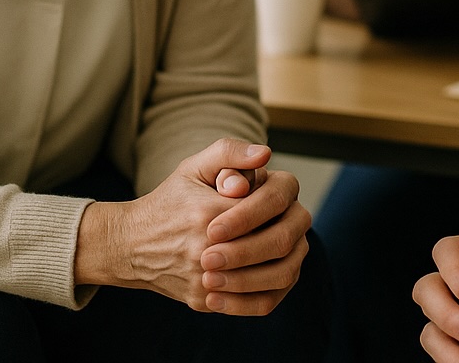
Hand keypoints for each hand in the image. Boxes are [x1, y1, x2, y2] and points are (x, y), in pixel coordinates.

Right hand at [74, 139, 307, 314]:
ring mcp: (206, 281)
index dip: (273, 201)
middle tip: (279, 223)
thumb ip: (230, 153)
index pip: (268, 206)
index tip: (266, 198)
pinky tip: (265, 269)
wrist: (130, 245)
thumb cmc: (169, 202)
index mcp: (208, 212)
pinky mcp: (205, 301)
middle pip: (276, 242)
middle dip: (282, 229)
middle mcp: (206, 250)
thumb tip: (265, 154)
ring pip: (274, 276)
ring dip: (284, 256)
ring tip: (277, 246)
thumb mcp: (193, 167)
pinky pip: (256, 302)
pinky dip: (271, 284)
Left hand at [198, 168, 311, 314]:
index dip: (247, 215)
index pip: (277, 197)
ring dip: (245, 280)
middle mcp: (293, 220)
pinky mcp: (277, 284)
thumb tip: (263, 154)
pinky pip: (269, 300)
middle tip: (206, 259)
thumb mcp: (197, 170)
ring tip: (207, 280)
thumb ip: (227, 155)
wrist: (165, 237)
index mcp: (281, 187)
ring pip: (283, 273)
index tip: (211, 230)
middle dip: (246, 251)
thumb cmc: (184, 198)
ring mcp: (290, 255)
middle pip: (285, 238)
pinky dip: (242, 304)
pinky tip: (212, 300)